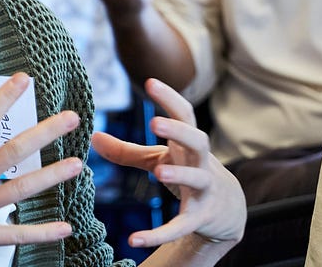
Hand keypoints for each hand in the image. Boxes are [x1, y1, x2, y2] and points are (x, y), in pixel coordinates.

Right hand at [0, 73, 86, 266]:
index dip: (3, 99)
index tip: (22, 80)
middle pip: (12, 153)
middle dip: (44, 134)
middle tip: (71, 119)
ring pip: (20, 189)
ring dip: (51, 177)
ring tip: (78, 165)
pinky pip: (15, 235)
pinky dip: (42, 233)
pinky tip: (65, 228)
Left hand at [92, 79, 245, 247]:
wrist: (228, 210)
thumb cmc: (188, 173)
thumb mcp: (161, 159)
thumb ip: (128, 150)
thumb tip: (93, 136)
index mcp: (190, 144)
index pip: (185, 114)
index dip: (169, 98)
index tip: (150, 81)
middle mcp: (202, 163)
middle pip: (199, 140)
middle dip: (179, 131)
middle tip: (156, 122)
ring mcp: (204, 190)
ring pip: (198, 179)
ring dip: (180, 175)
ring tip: (160, 173)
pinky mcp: (200, 218)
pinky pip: (180, 226)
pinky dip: (159, 235)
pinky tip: (134, 240)